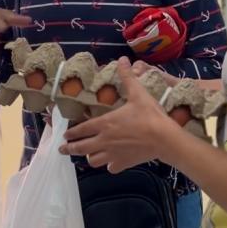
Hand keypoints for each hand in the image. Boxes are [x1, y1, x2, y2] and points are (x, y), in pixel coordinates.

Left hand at [60, 57, 179, 172]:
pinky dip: (109, 166)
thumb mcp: (138, 93)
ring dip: (89, 157)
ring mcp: (113, 154)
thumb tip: (122, 59)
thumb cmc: (149, 115)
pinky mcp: (123, 163)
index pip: (81, 129)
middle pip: (80, 148)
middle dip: (69, 149)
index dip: (71, 133)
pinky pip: (111, 168)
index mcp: (104, 123)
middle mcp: (104, 140)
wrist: (165, 138)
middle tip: (62, 149)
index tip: (64, 135)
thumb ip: (127, 77)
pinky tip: (112, 162)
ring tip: (88, 154)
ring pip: (93, 161)